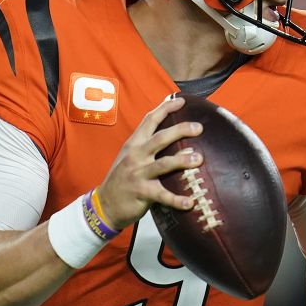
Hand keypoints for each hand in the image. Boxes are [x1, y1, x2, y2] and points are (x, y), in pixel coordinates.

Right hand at [95, 97, 202, 229]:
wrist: (106, 204)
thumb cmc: (123, 178)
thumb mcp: (131, 156)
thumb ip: (148, 146)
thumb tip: (177, 137)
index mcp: (134, 144)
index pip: (150, 120)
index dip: (166, 108)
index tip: (182, 101)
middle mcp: (136, 156)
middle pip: (160, 138)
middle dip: (180, 130)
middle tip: (199, 128)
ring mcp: (138, 174)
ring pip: (163, 164)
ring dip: (182, 160)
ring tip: (199, 159)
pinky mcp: (141, 192)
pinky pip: (162, 195)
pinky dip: (177, 200)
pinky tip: (190, 203)